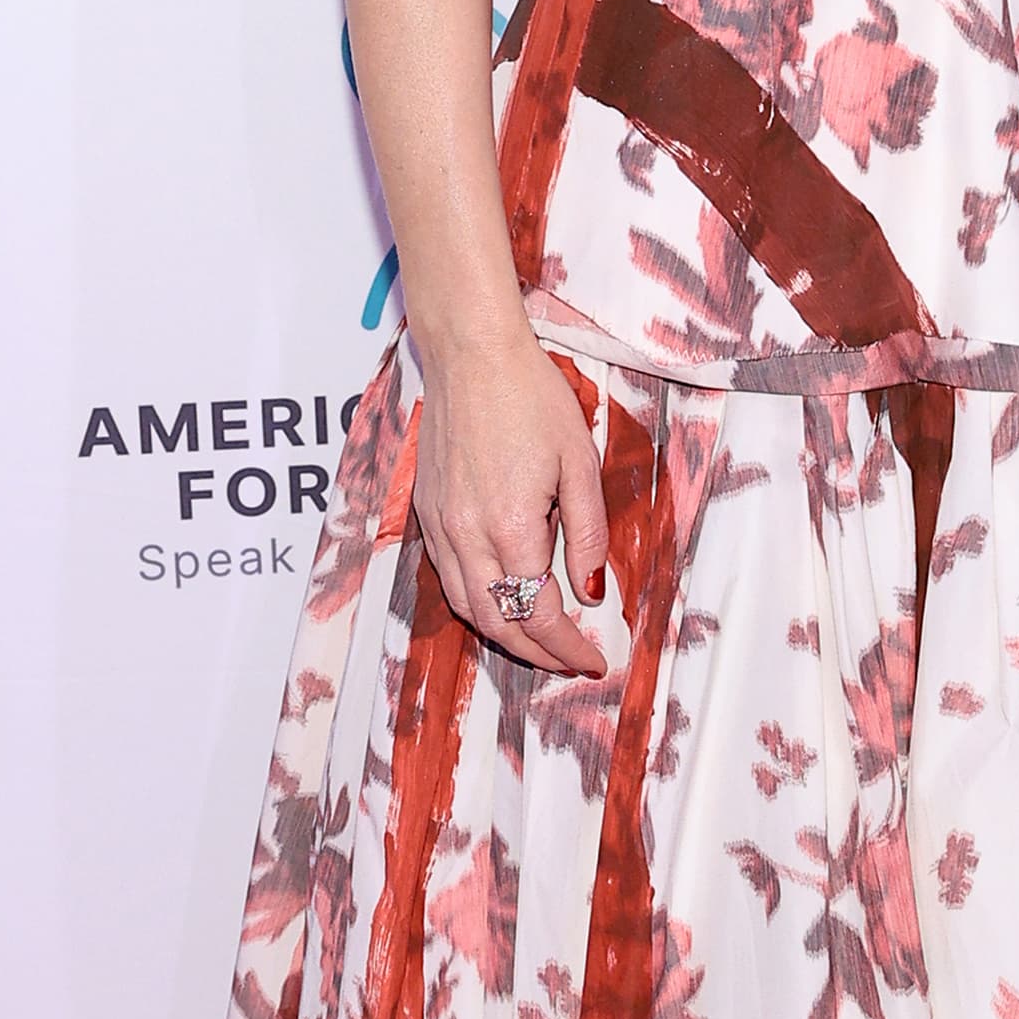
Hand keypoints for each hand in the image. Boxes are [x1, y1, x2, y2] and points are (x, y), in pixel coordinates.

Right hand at [413, 333, 610, 674]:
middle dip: (536, 654)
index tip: (593, 659)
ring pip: (466, 607)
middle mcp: (466, 534)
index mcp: (511, 525)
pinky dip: (475, 603)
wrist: (471, 355)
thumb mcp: (580, 463)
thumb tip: (591, 592)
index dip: (568, 646)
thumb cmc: (531, 397)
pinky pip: (447, 577)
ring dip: (503, 635)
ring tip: (539, 643)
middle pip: (498, 622)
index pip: (540, 612)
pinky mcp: (425, 511)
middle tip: (570, 662)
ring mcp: (440, 525)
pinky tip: (501, 601)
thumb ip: (587, 534)